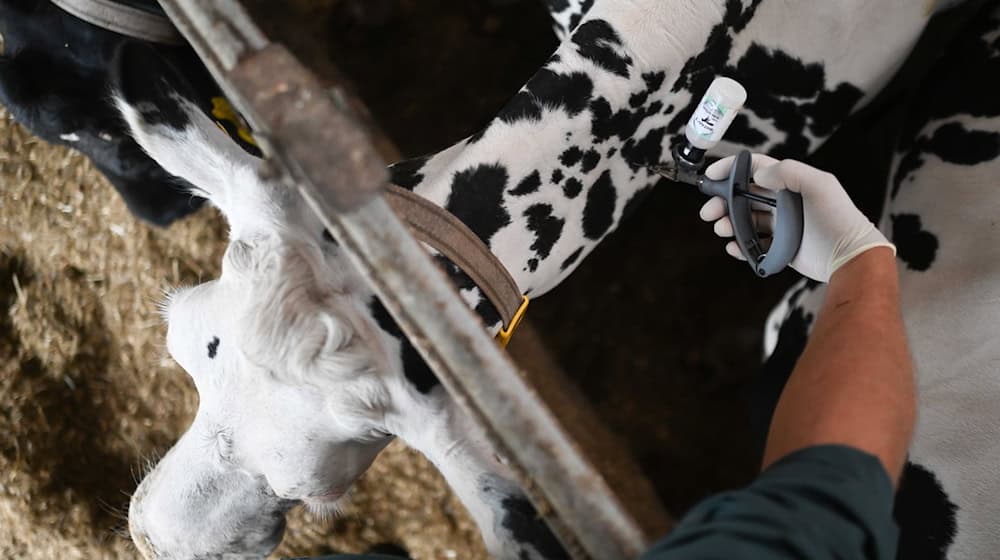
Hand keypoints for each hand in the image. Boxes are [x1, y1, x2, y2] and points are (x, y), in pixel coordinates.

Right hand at [700, 154, 893, 281]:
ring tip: (721, 230)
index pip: (755, 169)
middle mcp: (783, 202)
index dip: (731, 169)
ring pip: (744, 221)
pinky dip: (740, 246)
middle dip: (722, 202)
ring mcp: (781, 226)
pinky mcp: (780, 248)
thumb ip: (789, 173)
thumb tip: (758, 176)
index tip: (711, 176)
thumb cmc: (838, 219)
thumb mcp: (819, 185)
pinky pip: (753, 245)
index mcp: (790, 184)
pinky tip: (734, 248)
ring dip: (728, 224)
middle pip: (743, 196)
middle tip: (708, 212)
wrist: (850, 257)